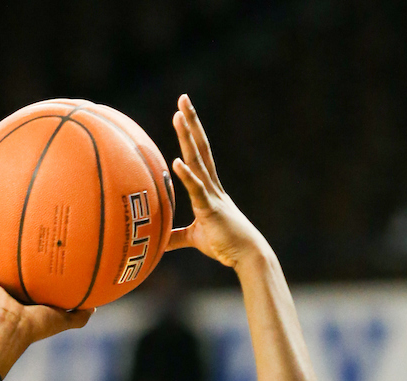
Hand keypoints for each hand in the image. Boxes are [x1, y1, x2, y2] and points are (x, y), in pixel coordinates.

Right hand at [0, 233, 92, 375]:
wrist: (12, 329)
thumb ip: (79, 315)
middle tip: (15, 225)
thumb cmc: (37, 326)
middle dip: (10, 248)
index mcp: (27, 296)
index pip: (31, 275)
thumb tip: (95, 308)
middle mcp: (10, 289)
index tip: (42, 243)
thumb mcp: (63, 319)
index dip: (35, 261)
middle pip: (9, 264)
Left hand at [167, 95, 268, 270]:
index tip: (182, 113)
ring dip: (187, 137)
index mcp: (208, 189)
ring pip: (197, 160)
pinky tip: (176, 161)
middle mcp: (212, 186)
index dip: (190, 133)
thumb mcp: (195, 238)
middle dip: (191, 122)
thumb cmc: (224, 246)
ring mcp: (212, 195)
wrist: (247, 256)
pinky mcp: (211, 209)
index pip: (198, 155)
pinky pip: (196, 190)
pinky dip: (186, 175)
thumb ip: (176, 236)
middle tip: (183, 99)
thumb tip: (159, 242)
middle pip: (199, 147)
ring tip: (178, 115)